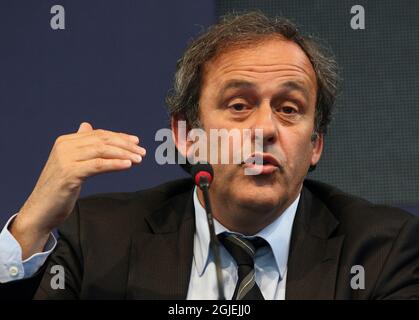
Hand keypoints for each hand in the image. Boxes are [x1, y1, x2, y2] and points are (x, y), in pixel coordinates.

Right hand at [10, 122, 145, 258]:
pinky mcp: (69, 174)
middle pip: (102, 140)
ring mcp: (66, 159)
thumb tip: (86, 126)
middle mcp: (65, 146)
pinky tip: (127, 165)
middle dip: (125, 145)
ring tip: (138, 159)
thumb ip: (79, 145)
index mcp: (66, 141)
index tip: (136, 142)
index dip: (119, 137)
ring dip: (124, 154)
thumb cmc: (58, 188)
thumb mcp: (69, 162)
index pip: (98, 134)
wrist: (40, 210)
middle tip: (141, 151)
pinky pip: (97, 165)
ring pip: (101, 151)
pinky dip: (114, 164)